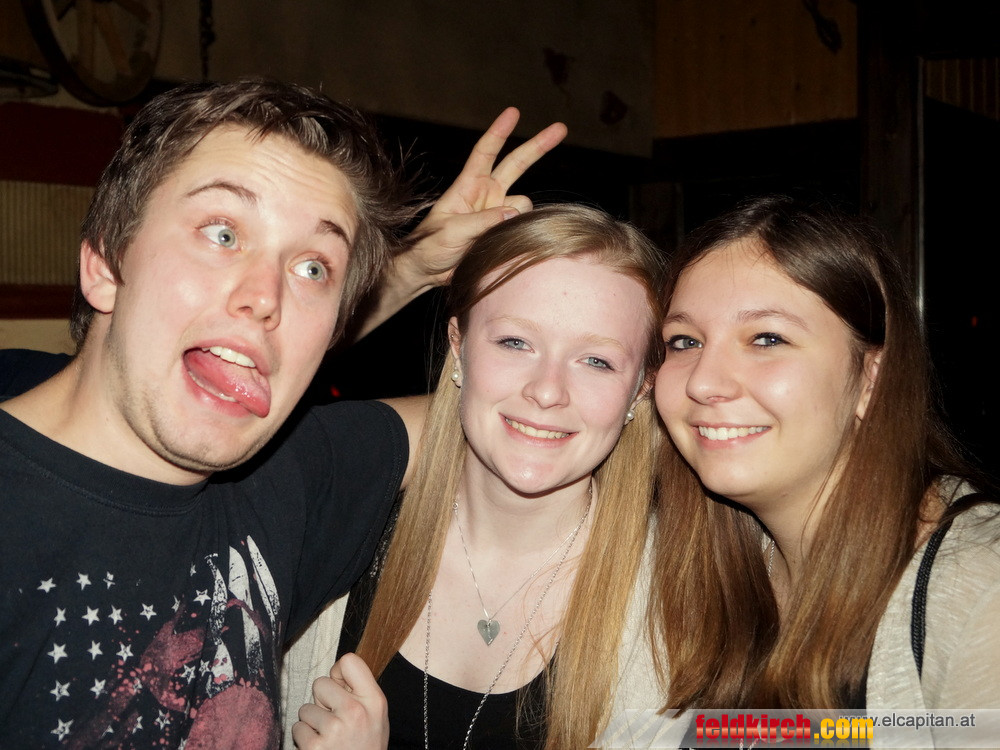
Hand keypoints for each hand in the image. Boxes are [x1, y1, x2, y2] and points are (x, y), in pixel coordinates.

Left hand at [291, 653, 388, 749]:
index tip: (341, 688)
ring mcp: (334, 730)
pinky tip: (321, 747)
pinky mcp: (314, 747)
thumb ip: (361, 692)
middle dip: (322, 700)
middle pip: (320, 682)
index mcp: (374, 700)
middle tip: (335, 719)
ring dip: (312, 722)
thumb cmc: (367, 746)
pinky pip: (298, 728)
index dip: (339, 673)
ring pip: (306, 708)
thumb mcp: (377, 716)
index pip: (349, 661)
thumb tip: (335, 672)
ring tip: (329, 737)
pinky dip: (305, 739)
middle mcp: (355, 712)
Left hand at [404, 107, 567, 285]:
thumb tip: (513, 211)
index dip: (499, 131)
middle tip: (561, 128)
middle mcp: (486, 195)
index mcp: (468, 186)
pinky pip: (523, 224)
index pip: (485, 152)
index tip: (513, 112)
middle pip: (516, 164)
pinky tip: (505, 244)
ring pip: (524, 204)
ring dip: (519, 217)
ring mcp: (496, 212)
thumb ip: (481, 221)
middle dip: (538, 146)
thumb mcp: (451, 232)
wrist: (428, 271)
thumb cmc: (429, 247)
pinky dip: (522, 231)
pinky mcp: (502, 231)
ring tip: (494, 238)